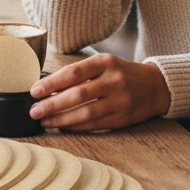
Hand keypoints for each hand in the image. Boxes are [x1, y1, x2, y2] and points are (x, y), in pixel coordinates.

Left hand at [30, 53, 170, 130]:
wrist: (155, 86)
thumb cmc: (122, 73)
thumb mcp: (104, 65)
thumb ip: (80, 74)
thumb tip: (48, 87)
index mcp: (106, 62)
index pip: (74, 72)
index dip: (52, 83)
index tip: (34, 91)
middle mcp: (114, 80)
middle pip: (78, 94)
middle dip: (52, 104)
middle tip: (34, 111)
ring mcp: (120, 100)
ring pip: (86, 113)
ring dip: (62, 119)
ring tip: (45, 121)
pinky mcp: (123, 118)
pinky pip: (95, 124)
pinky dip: (76, 127)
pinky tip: (63, 127)